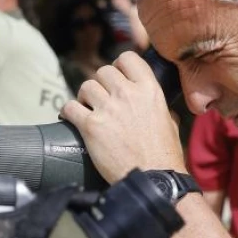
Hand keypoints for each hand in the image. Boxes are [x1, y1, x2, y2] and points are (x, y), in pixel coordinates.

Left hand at [60, 51, 185, 182]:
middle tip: (100, 99)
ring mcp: (108, 109)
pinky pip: (69, 106)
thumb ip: (161, 108)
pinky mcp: (90, 126)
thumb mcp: (170, 123)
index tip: (116, 79)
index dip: (118, 67)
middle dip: (100, 84)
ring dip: (84, 98)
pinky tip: (71, 118)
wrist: (152, 179)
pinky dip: (67, 112)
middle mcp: (127, 94)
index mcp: (149, 90)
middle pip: (102, 71)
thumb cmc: (164, 156)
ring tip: (87, 110)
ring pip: (85, 86)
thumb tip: (160, 107)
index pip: (127, 58)